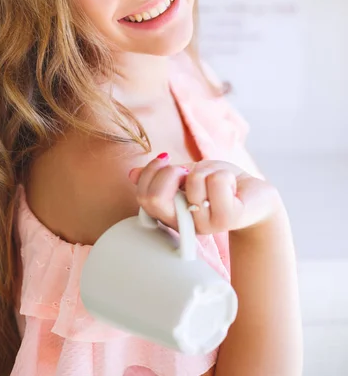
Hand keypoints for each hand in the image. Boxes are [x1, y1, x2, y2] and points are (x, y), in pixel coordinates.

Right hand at [129, 153, 281, 234]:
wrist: (255, 197)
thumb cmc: (220, 184)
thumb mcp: (188, 175)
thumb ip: (163, 176)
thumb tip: (132, 174)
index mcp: (170, 214)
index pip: (142, 196)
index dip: (151, 171)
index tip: (168, 161)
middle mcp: (184, 224)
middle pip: (154, 198)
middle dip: (170, 172)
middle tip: (187, 171)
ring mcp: (204, 224)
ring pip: (193, 182)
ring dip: (208, 170)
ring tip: (218, 181)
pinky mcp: (226, 218)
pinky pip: (217, 182)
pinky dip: (225, 174)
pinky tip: (232, 187)